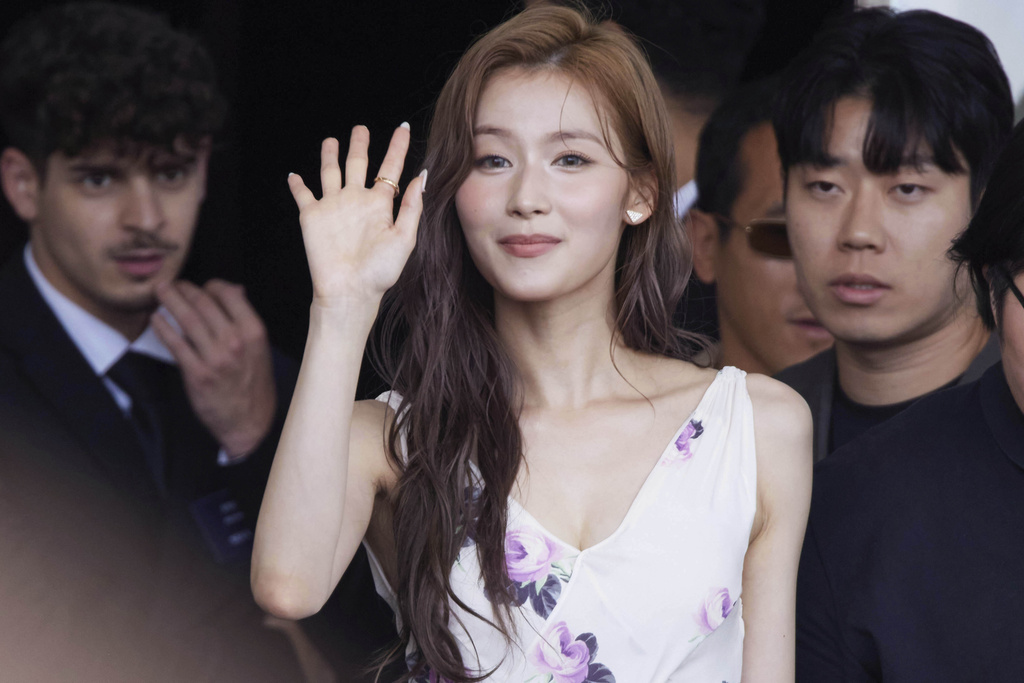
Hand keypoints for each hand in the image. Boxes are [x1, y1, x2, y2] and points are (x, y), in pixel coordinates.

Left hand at [152, 279, 276, 458]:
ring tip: (160, 290)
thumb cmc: (255, 384)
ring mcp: (215, 357)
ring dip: (170, 300)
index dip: (212, 285)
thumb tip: (235, 290)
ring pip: (187, 319)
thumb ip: (246, 320)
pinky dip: (163, 327)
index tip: (201, 287)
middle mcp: (235, 341)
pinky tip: (156, 318)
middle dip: (184, 289)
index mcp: (254, 332)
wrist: (249, 422)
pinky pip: (175, 343)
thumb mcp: (260, 349)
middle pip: (204, 303)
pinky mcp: (196, 373)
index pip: (230, 295)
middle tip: (171, 283)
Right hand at [289, 124, 424, 306]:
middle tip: (361, 128)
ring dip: (329, 156)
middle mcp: (356, 201)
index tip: (403, 127)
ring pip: (330, 173)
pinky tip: (293, 175)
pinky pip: (303, 195)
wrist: (350, 290)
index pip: (390, 168)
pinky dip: (297, 184)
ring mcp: (333, 207)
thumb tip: (421, 175)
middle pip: (358, 164)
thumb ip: (412, 207)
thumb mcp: (404, 238)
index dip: (397, 147)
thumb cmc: (380, 271)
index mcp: (380, 205)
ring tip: (331, 140)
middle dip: (360, 145)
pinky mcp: (312, 216)